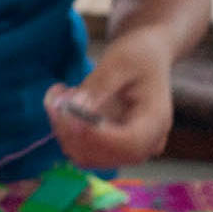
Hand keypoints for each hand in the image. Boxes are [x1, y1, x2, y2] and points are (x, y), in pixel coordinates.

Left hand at [43, 27, 173, 168]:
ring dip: (63, 129)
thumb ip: (98, 87)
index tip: (67, 113)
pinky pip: (82, 150)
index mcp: (156, 121)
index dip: (95, 135)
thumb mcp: (119, 62)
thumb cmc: (139, 54)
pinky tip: (64, 103)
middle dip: (71, 130)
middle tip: (56, 95)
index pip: (129, 143)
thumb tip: (73, 109)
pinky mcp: (111, 148)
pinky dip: (65, 131)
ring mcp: (128, 150)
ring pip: (87, 156)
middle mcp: (146, 143)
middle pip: (105, 155)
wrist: (147, 57)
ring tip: (61, 93)